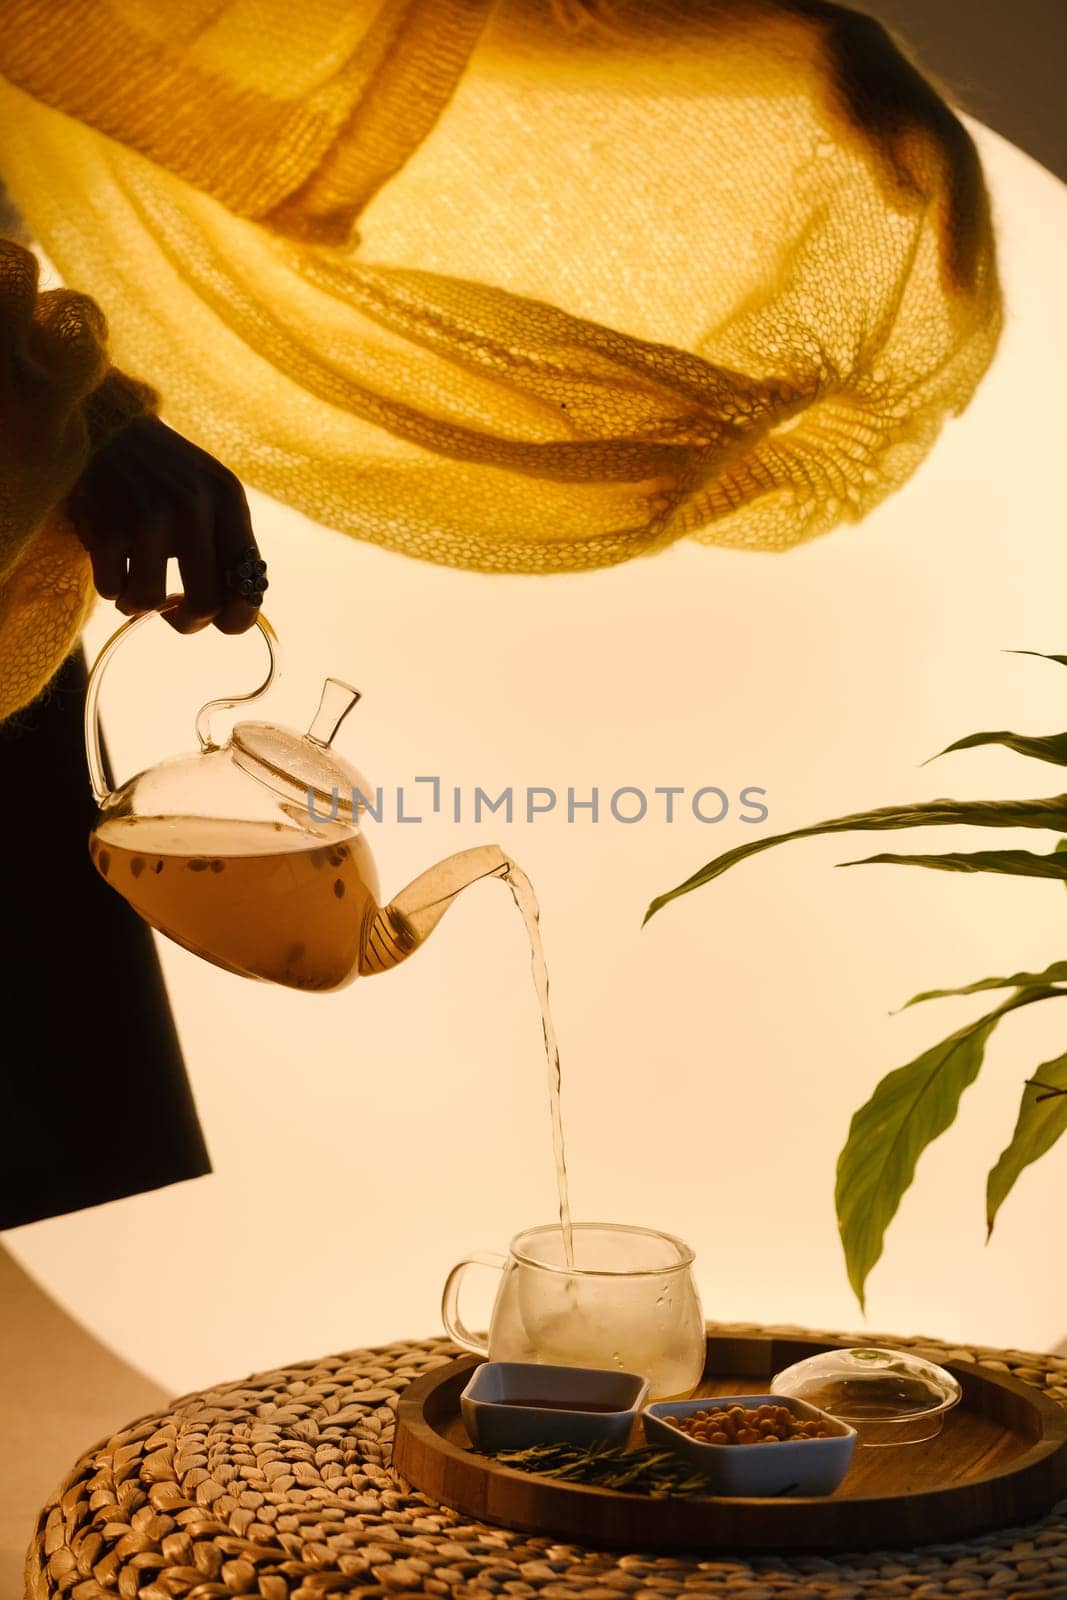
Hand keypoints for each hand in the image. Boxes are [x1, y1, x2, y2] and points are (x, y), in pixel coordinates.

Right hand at [66, 414, 266, 634]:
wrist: (105, 422)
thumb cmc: (164, 470)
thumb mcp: (210, 492)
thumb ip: (227, 543)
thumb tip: (234, 612)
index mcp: (229, 501)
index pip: (249, 585)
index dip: (236, 618)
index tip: (221, 621)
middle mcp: (195, 508)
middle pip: (205, 605)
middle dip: (189, 622)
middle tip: (176, 615)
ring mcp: (150, 517)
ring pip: (151, 601)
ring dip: (139, 604)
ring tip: (134, 584)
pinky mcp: (108, 525)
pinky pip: (113, 589)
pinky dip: (112, 586)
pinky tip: (112, 562)